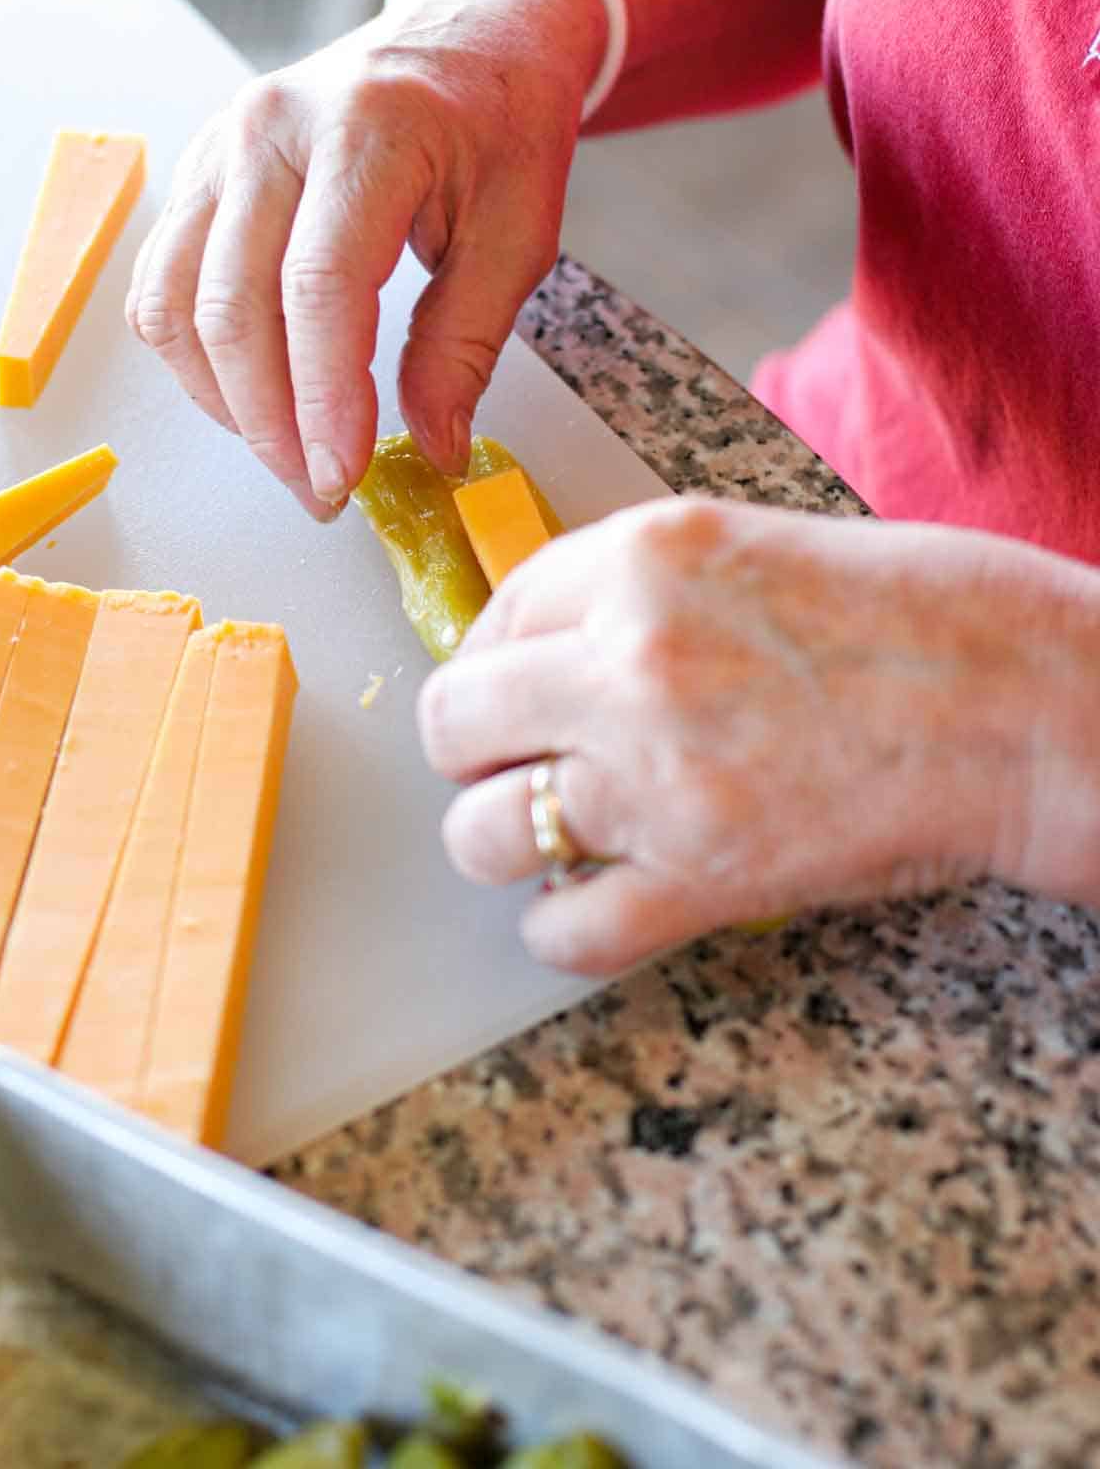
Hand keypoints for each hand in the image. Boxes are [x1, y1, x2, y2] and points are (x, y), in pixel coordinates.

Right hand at [126, 0, 605, 518]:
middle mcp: (271, 128)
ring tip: (288, 452)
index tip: (342, 475)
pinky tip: (253, 394)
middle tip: (320, 491)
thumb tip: (430, 447)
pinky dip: (196, 357)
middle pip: (234, 307)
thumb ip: (465, 342)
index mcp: (367, 128)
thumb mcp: (520, 231)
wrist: (465, 33)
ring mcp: (220, 145)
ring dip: (225, 401)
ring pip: (178, 304)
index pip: (318, 287)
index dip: (321, 399)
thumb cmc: (500, 123)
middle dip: (271, 423)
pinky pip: (165, 283)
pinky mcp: (199, 171)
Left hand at [417, 495, 1099, 974]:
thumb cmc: (920, 613)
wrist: (1025, 702)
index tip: (514, 688)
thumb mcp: (752, 546)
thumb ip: (637, 589)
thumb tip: (548, 646)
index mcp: (642, 559)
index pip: (495, 610)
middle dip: (477, 749)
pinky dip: (563, 930)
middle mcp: (627, 661)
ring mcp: (656, 778)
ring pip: (482, 833)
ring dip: (506, 840)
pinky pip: (564, 932)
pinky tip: (594, 904)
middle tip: (519, 762)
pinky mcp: (702, 880)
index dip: (496, 659)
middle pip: (454, 724)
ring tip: (556, 834)